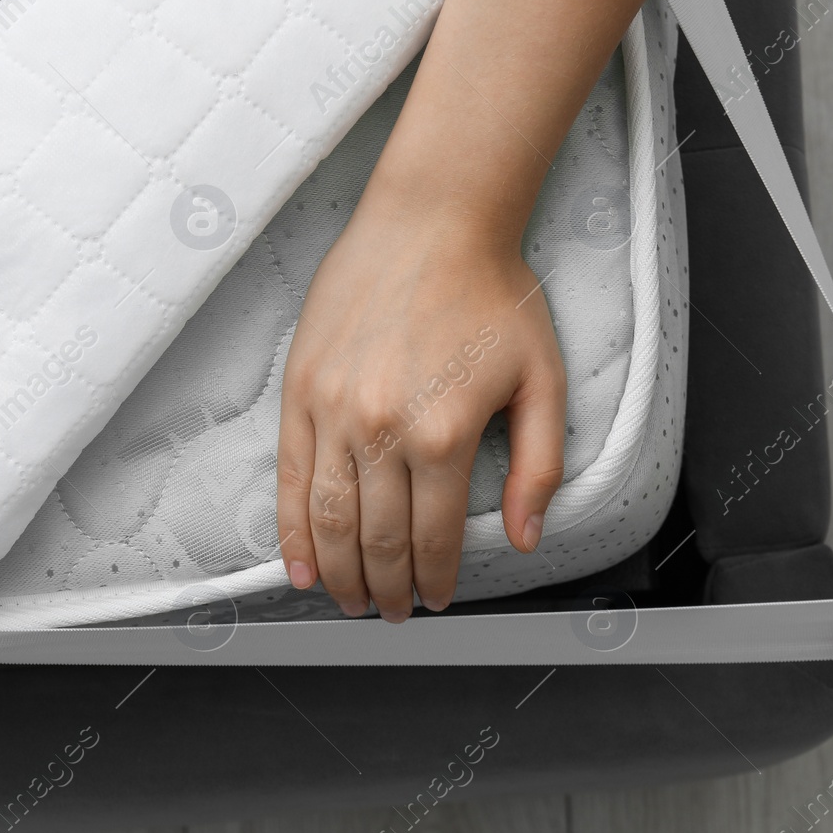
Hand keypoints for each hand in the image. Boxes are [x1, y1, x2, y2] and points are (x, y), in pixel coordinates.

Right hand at [275, 187, 566, 621]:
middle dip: (386, 590)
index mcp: (445, 434)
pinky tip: (300, 568)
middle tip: (392, 612)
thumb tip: (526, 537)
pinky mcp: (300, 391)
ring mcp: (333, 411)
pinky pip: (289, 479)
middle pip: (377, 541)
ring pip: (328, 520)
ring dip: (339, 574)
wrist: (434, 220)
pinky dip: (292, 532)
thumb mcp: (544, 380)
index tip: (438, 599)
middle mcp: (382, 430)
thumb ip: (539, 466)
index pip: (434, 538)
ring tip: (350, 601)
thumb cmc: (494, 294)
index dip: (436, 581)